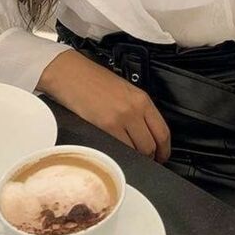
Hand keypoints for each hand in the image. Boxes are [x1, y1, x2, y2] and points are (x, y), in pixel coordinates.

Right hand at [39, 49, 170, 162]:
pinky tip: (116, 155)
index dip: (164, 150)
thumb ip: (136, 109)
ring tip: (129, 159)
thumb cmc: (91, 80)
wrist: (69, 73)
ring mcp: (121, 119)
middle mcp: (134, 109)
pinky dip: (121, 157)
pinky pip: (121, 150)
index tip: (162, 156)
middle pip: (152, 145)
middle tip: (145, 161)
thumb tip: (145, 132)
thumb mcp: (122, 90)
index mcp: (141, 98)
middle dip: (150, 158)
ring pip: (138, 151)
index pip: (163, 131)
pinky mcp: (106, 127)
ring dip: (136, 159)